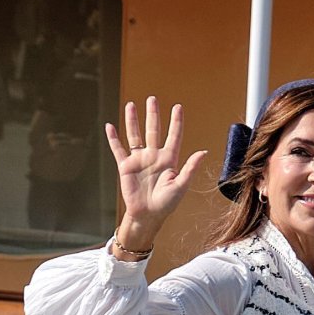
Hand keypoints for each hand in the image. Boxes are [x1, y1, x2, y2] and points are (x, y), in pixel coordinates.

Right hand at [105, 97, 206, 249]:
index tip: (178, 107)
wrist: (148, 216)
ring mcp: (139, 160)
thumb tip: (203, 152)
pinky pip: (118, 149)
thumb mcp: (181, 185)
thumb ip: (190, 168)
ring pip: (135, 135)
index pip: (173, 136)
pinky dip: (114, 138)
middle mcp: (154, 156)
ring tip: (131, 105)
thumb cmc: (167, 204)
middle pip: (153, 130)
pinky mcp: (125, 166)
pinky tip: (110, 126)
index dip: (176, 122)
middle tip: (152, 99)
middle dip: (153, 114)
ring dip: (133, 121)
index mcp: (169, 159)